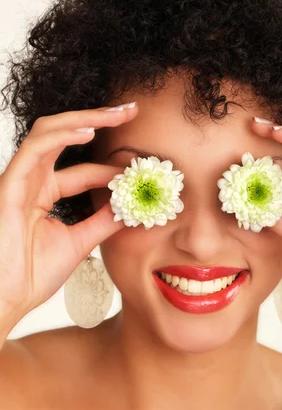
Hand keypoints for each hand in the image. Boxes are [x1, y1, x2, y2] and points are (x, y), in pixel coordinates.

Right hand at [0, 103, 137, 326]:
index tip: (140, 169)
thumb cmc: (33, 275)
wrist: (8, 298)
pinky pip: (36, 148)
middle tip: (131, 110)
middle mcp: (32, 181)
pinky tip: (89, 130)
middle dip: (99, 121)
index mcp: (45, 194)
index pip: (84, 172)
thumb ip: (102, 221)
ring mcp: (20, 179)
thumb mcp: (80, 242)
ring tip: (118, 114)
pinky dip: (62, 135)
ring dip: (85, 118)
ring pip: (50, 132)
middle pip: (66, 138)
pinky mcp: (10, 183)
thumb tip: (131, 206)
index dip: (112, 168)